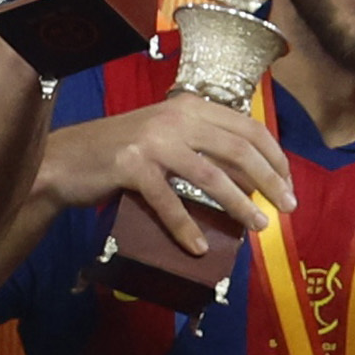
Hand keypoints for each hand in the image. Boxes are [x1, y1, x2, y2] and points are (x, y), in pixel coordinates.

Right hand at [39, 100, 294, 258]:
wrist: (66, 159)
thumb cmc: (119, 154)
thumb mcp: (166, 139)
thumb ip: (203, 147)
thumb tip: (250, 177)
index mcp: (189, 107)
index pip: (247, 126)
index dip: (274, 155)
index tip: (288, 182)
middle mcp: (175, 118)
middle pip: (237, 148)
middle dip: (270, 179)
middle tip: (287, 206)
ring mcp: (153, 141)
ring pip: (210, 175)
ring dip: (239, 205)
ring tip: (258, 226)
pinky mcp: (132, 166)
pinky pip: (168, 201)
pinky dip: (185, 227)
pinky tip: (198, 248)